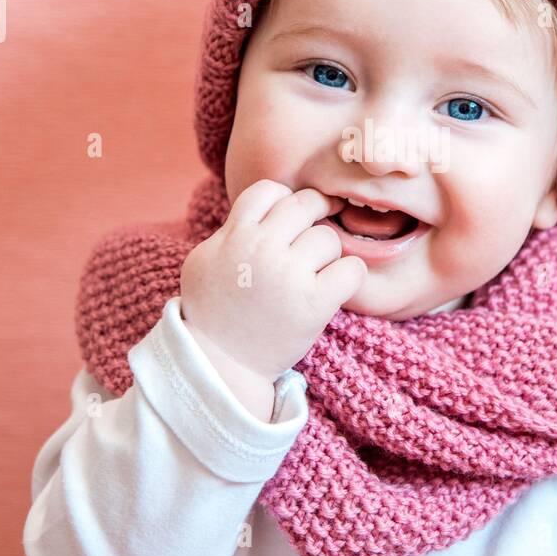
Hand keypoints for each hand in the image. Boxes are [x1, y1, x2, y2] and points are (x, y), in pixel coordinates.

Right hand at [178, 179, 367, 383]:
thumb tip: (258, 213)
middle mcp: (261, 249)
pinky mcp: (314, 304)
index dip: (283, 199)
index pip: (269, 190)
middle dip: (316, 215)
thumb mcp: (204, 262)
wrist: (220, 365)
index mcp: (234, 235)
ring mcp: (289, 275)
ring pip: (329, 238)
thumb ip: (230, 232)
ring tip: (314, 275)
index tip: (290, 217)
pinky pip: (352, 270)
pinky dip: (350, 276)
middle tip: (316, 234)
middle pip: (305, 205)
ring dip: (328, 254)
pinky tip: (336, 287)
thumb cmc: (211, 314)